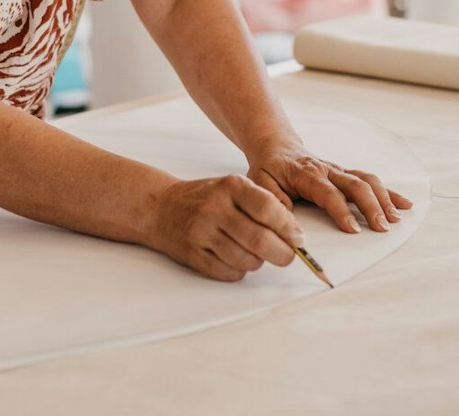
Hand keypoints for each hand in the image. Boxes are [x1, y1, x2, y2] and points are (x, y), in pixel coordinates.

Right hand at [148, 175, 301, 282]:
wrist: (160, 207)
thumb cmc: (206, 198)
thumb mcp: (232, 188)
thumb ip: (262, 205)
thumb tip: (295, 235)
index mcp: (230, 186)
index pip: (269, 209)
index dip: (289, 228)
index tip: (298, 237)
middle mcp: (215, 207)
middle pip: (260, 240)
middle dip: (282, 253)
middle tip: (287, 255)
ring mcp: (202, 232)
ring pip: (247, 260)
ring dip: (259, 262)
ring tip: (255, 253)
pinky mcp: (193, 254)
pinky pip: (229, 272)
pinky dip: (239, 271)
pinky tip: (236, 259)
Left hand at [247, 144, 413, 233]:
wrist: (275, 147)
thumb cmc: (268, 168)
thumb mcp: (259, 183)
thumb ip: (271, 200)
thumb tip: (285, 220)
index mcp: (307, 174)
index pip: (328, 193)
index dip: (341, 211)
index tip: (353, 229)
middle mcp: (328, 170)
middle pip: (356, 185)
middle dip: (371, 206)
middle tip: (382, 228)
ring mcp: (339, 171)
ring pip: (367, 180)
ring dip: (384, 199)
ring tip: (396, 219)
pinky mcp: (346, 173)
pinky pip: (370, 180)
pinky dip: (389, 192)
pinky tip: (404, 204)